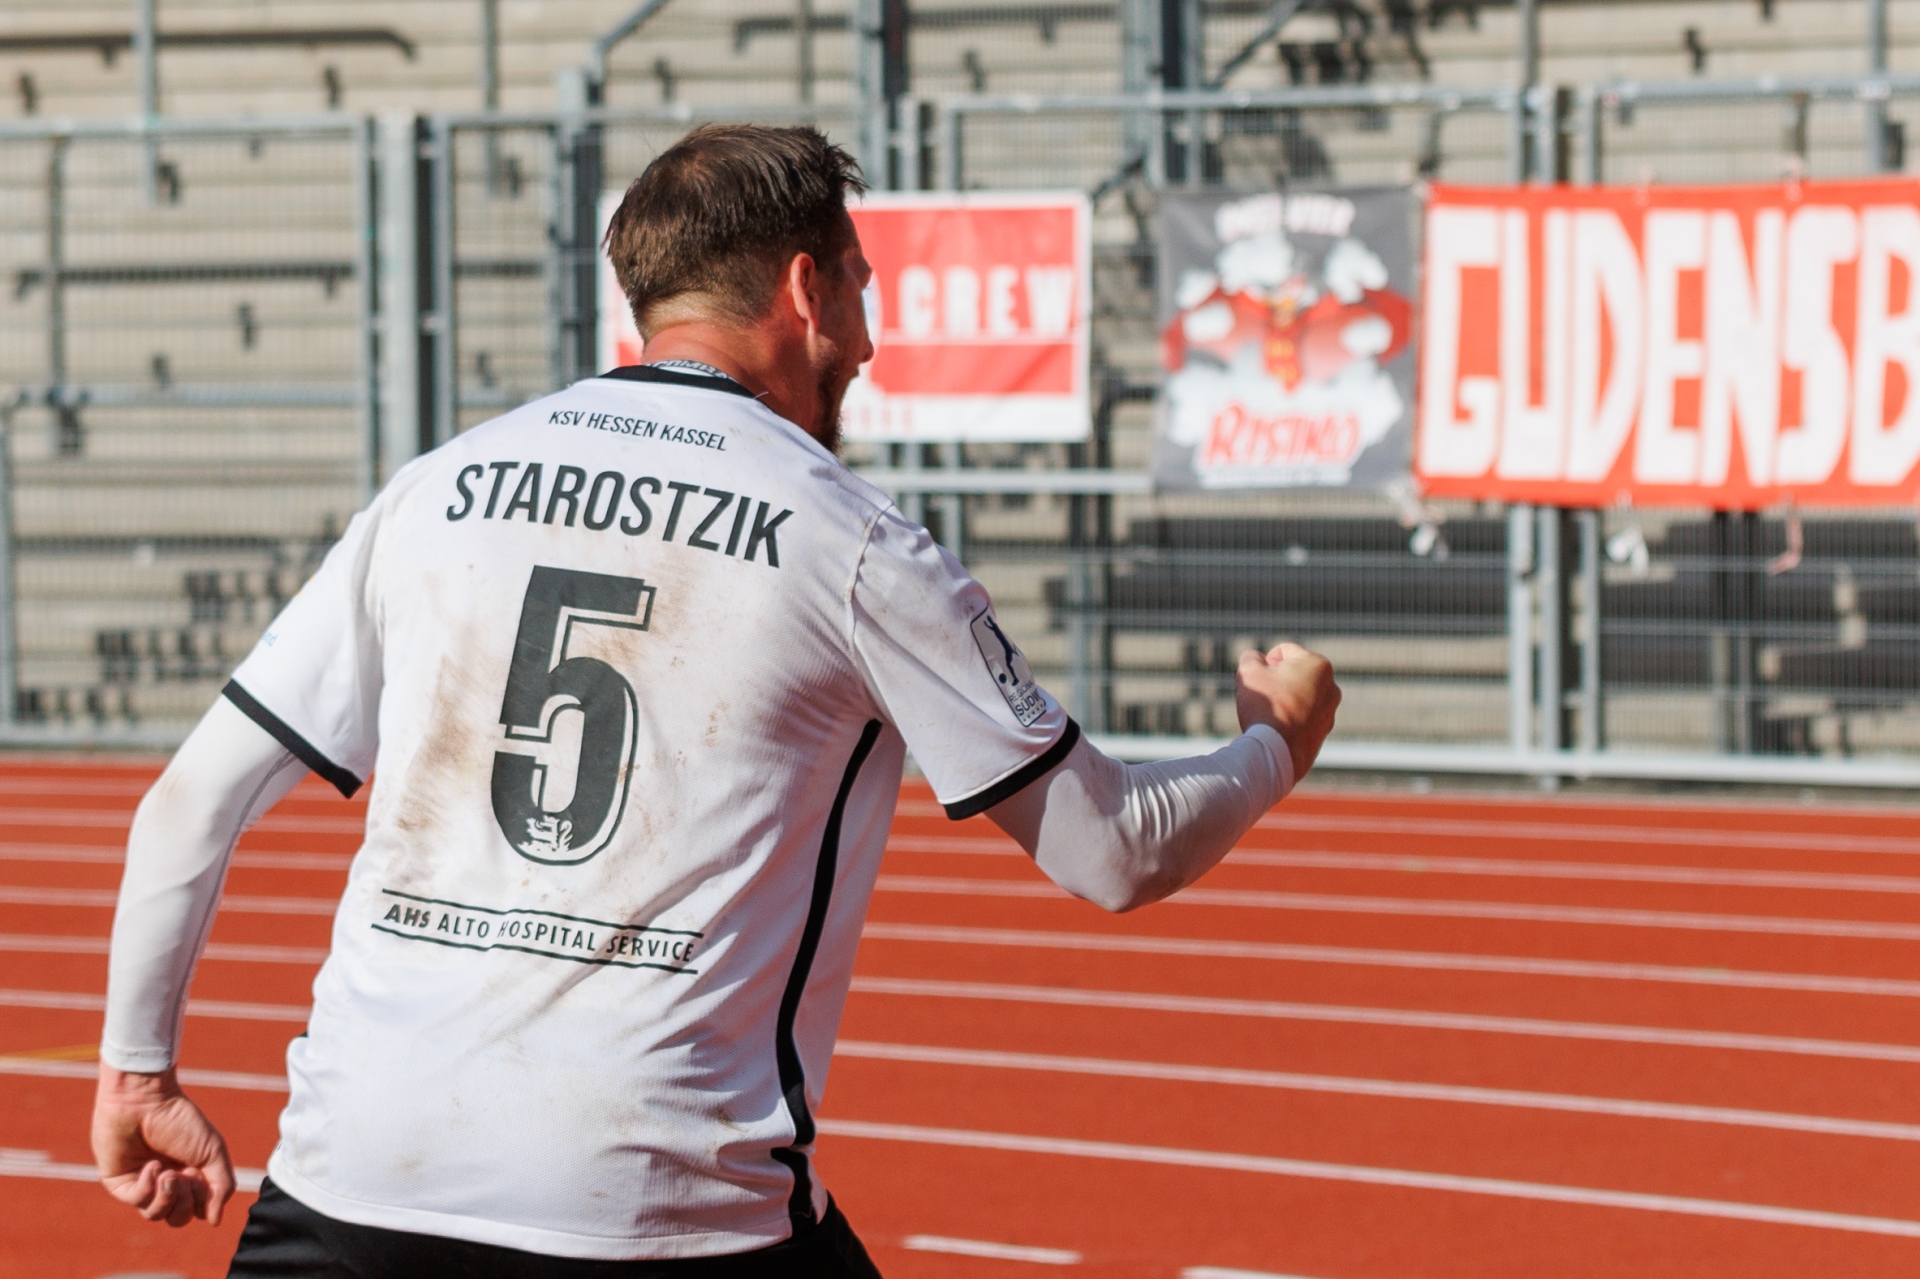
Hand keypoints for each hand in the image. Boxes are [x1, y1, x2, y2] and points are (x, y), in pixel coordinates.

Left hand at [92, 1065, 235, 1227]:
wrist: (145, 1100)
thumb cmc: (180, 1120)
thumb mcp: (213, 1151)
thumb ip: (221, 1186)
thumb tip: (215, 1221)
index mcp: (190, 1176)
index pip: (198, 1209)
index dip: (203, 1201)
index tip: (201, 1176)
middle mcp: (166, 1184)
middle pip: (177, 1218)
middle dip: (184, 1202)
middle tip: (183, 1176)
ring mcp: (142, 1185)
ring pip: (156, 1215)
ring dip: (166, 1196)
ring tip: (167, 1172)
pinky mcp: (120, 1184)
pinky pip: (136, 1201)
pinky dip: (147, 1186)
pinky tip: (150, 1165)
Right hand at [1236, 642, 1339, 781]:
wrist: (1278, 752)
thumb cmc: (1266, 708)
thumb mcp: (1249, 672)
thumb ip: (1251, 657)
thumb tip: (1257, 659)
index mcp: (1318, 664)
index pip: (1284, 651)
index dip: (1264, 662)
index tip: (1258, 679)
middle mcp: (1331, 686)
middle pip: (1294, 673)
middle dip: (1276, 680)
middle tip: (1262, 695)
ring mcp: (1330, 710)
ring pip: (1300, 695)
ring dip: (1284, 698)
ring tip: (1269, 714)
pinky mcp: (1325, 731)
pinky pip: (1303, 716)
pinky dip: (1290, 717)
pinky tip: (1277, 728)